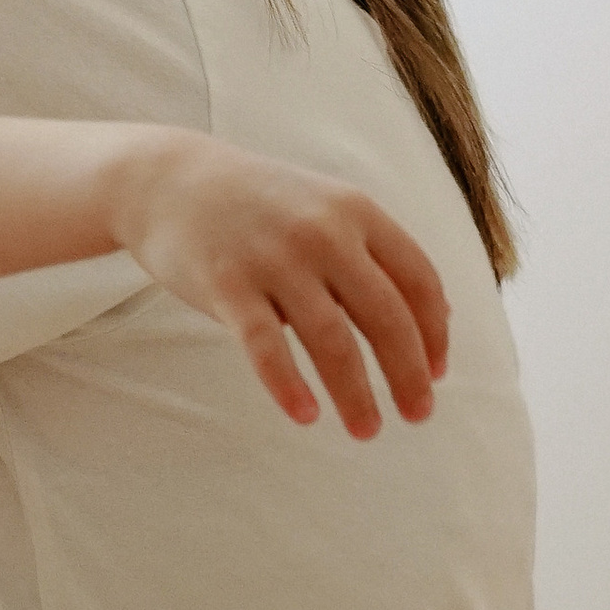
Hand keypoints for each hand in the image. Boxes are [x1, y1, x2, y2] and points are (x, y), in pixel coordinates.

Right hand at [112, 137, 450, 440]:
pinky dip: (289, 386)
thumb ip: (377, 254)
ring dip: (355, 394)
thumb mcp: (326, 208)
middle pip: (385, 316)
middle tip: (418, 415)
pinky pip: (267, 348)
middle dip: (408, 374)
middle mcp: (322, 232)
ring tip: (366, 430)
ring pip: (332, 341)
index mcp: (356, 212)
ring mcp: (274, 258)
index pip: (417, 280)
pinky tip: (306, 415)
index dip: (434, 333)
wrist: (169, 180)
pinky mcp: (227, 285)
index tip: (437, 374)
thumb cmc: (259, 205)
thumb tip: (439, 318)